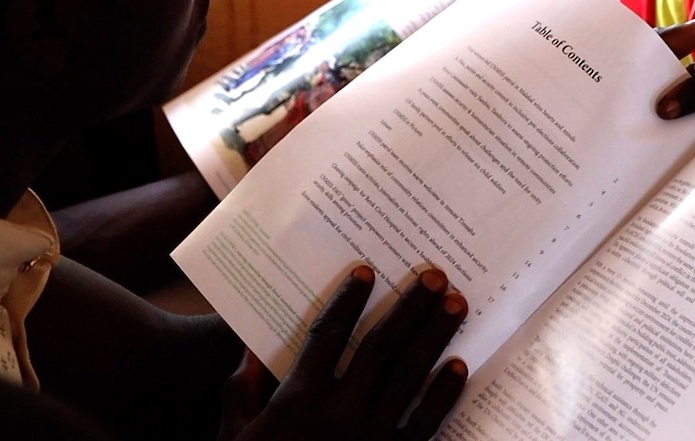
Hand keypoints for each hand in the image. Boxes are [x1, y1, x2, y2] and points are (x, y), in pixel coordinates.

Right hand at [220, 265, 468, 440]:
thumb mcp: (234, 436)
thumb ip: (241, 391)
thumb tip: (251, 350)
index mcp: (298, 400)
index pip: (327, 335)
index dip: (348, 301)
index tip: (366, 270)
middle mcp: (339, 413)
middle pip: (381, 347)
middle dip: (410, 307)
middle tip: (435, 274)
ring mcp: (371, 439)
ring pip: (409, 377)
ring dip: (435, 337)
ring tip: (457, 304)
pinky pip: (425, 425)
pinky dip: (444, 395)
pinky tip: (460, 368)